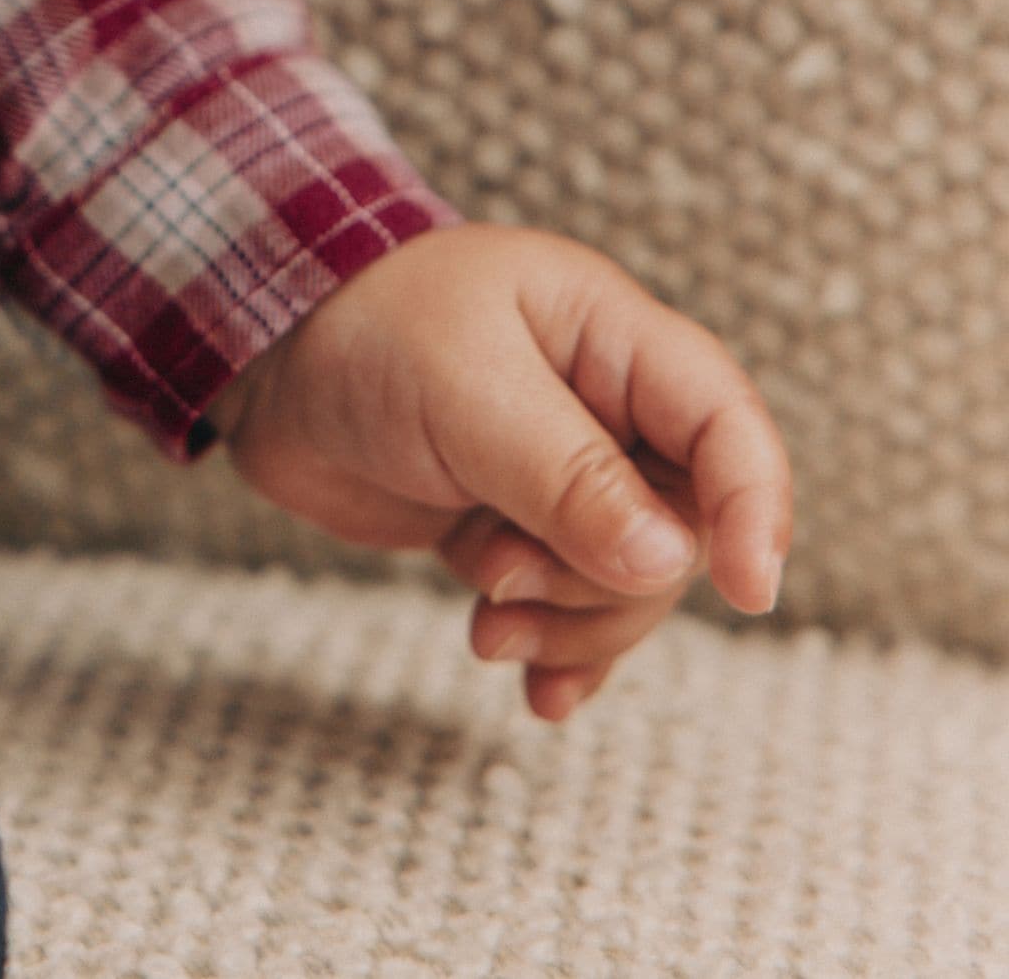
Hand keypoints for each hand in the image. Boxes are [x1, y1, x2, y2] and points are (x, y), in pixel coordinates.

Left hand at [205, 220, 791, 722]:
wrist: (265, 358)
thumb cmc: (364, 331)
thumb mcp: (465, 388)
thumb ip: (566, 475)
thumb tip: (668, 560)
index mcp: (612, 336)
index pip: (726, 422)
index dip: (755, 504)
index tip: (747, 592)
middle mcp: (605, 405)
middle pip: (683, 526)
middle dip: (605, 579)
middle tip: (502, 575)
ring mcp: (562, 471)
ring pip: (628, 580)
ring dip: (567, 617)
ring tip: (484, 614)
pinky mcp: (515, 523)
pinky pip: (574, 603)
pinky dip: (559, 649)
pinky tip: (535, 689)